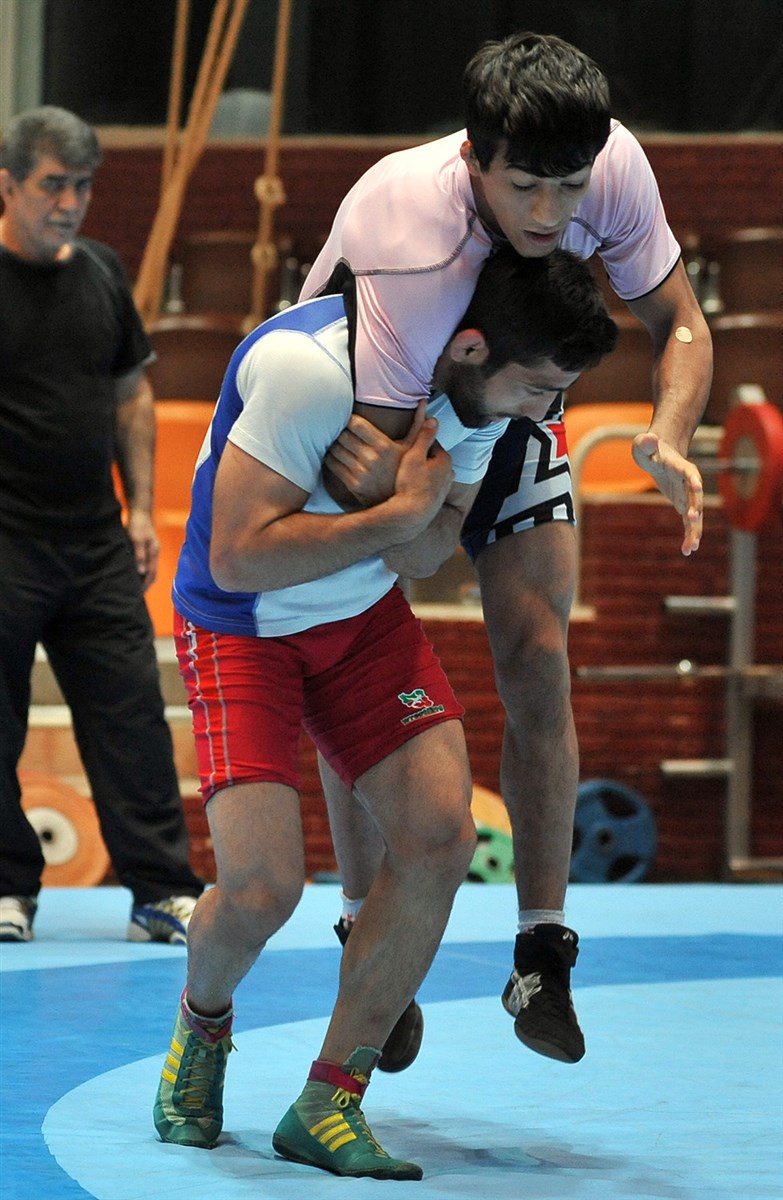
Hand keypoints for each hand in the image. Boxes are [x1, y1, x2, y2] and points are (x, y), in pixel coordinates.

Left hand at [126, 509, 159, 589]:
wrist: (140, 510)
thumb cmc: (138, 524)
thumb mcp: (137, 539)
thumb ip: (140, 555)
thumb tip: (141, 572)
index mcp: (154, 553)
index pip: (152, 575)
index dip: (146, 585)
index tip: (138, 595)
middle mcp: (153, 553)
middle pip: (151, 574)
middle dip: (145, 585)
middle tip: (135, 595)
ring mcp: (150, 550)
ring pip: (147, 569)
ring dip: (142, 578)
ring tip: (133, 587)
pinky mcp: (145, 547)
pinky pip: (143, 563)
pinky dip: (139, 570)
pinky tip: (132, 572)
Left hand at [324, 400, 428, 507]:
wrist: (403, 505)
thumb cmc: (406, 472)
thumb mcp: (413, 449)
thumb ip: (417, 424)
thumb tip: (424, 401)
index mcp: (384, 446)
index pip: (355, 424)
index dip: (350, 420)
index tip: (351, 421)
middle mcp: (371, 459)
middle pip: (342, 435)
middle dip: (340, 431)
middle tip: (341, 430)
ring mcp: (360, 472)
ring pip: (334, 449)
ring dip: (333, 444)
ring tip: (338, 442)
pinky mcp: (352, 484)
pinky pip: (332, 465)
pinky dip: (330, 458)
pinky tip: (336, 456)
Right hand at [392, 413, 453, 533]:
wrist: (411, 516)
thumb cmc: (410, 484)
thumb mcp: (414, 455)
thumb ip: (423, 436)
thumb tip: (433, 418)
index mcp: (445, 459)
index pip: (431, 444)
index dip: (416, 443)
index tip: (404, 443)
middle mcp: (449, 474)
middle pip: (431, 459)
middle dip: (419, 457)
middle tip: (402, 459)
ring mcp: (444, 488)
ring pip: (431, 473)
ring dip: (420, 471)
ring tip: (403, 474)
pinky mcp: (438, 501)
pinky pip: (428, 486)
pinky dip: (420, 484)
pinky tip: (408, 487)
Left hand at [631, 431, 702, 555]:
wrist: (660, 453)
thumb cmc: (649, 448)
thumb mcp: (642, 444)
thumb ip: (645, 443)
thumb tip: (650, 439)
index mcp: (680, 466)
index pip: (689, 472)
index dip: (693, 479)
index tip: (697, 487)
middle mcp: (689, 482)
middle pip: (695, 496)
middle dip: (695, 508)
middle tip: (693, 520)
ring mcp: (688, 494)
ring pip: (695, 514)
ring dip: (694, 530)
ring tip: (692, 547)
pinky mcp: (684, 504)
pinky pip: (689, 522)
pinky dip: (689, 535)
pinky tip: (688, 550)